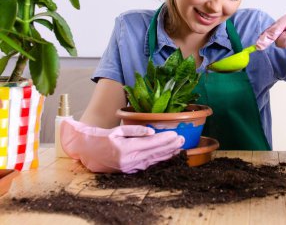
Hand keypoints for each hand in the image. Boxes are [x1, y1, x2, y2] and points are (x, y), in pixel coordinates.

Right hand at [60, 119, 184, 172]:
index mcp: (126, 148)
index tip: (175, 134)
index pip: (150, 143)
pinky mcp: (130, 170)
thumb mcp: (117, 130)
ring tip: (179, 147)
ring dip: (167, 154)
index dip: (164, 139)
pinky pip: (148, 165)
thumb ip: (136, 130)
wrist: (88, 152)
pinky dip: (159, 160)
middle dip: (170, 146)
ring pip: (153, 160)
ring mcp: (130, 167)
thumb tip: (152, 131)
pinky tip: (167, 156)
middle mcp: (129, 160)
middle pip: (154, 152)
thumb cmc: (103, 138)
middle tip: (182, 139)